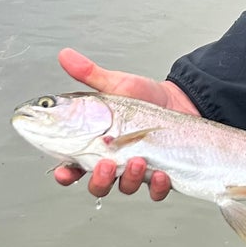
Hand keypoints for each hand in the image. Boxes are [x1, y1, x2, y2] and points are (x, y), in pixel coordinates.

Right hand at [50, 47, 198, 200]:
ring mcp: (137, 171)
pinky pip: (156, 191)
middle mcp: (114, 162)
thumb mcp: (116, 84)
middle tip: (105, 164)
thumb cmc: (144, 97)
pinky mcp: (161, 175)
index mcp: (97, 145)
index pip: (73, 165)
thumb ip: (89, 74)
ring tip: (139, 160)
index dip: (66, 173)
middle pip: (97, 184)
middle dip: (99, 180)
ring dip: (129, 179)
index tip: (64, 171)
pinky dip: (157, 187)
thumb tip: (65, 55)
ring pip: (125, 188)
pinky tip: (160, 174)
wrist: (181, 100)